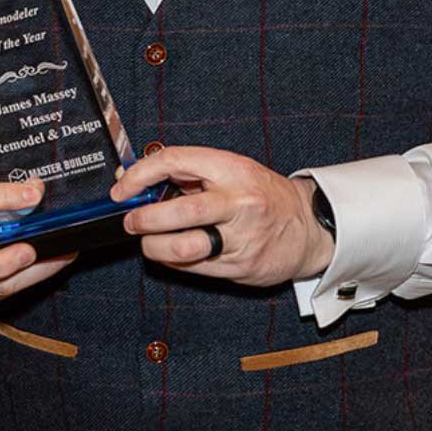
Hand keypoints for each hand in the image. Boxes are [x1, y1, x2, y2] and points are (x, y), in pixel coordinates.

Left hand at [110, 147, 333, 286]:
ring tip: (149, 242)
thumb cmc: (262, 194)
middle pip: (179, 211)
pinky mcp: (242, 266)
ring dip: (155, 247)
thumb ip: (189, 173)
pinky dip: (174, 263)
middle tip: (132, 222)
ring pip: (184, 248)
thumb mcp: (231, 170)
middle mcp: (238, 201)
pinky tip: (171, 255)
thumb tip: (138, 181)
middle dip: (144, 219)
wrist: (308, 225)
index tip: (122, 190)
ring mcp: (241, 236)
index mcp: (231, 168)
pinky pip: (195, 268)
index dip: (140, 175)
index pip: (174, 162)